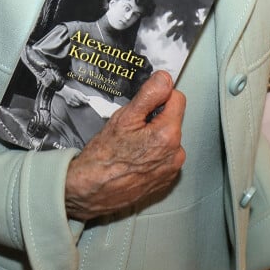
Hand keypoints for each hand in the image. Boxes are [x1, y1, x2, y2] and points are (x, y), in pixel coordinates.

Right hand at [65, 70, 185, 220]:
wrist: (91, 191)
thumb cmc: (103, 157)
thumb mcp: (124, 117)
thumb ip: (150, 94)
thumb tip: (165, 79)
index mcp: (168, 134)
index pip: (177, 98)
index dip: (158, 97)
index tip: (143, 106)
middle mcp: (176, 153)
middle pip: (172, 119)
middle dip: (155, 118)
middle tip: (132, 128)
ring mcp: (171, 169)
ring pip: (168, 138)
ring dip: (155, 137)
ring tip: (131, 146)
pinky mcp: (165, 180)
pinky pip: (165, 156)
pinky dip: (153, 154)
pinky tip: (135, 158)